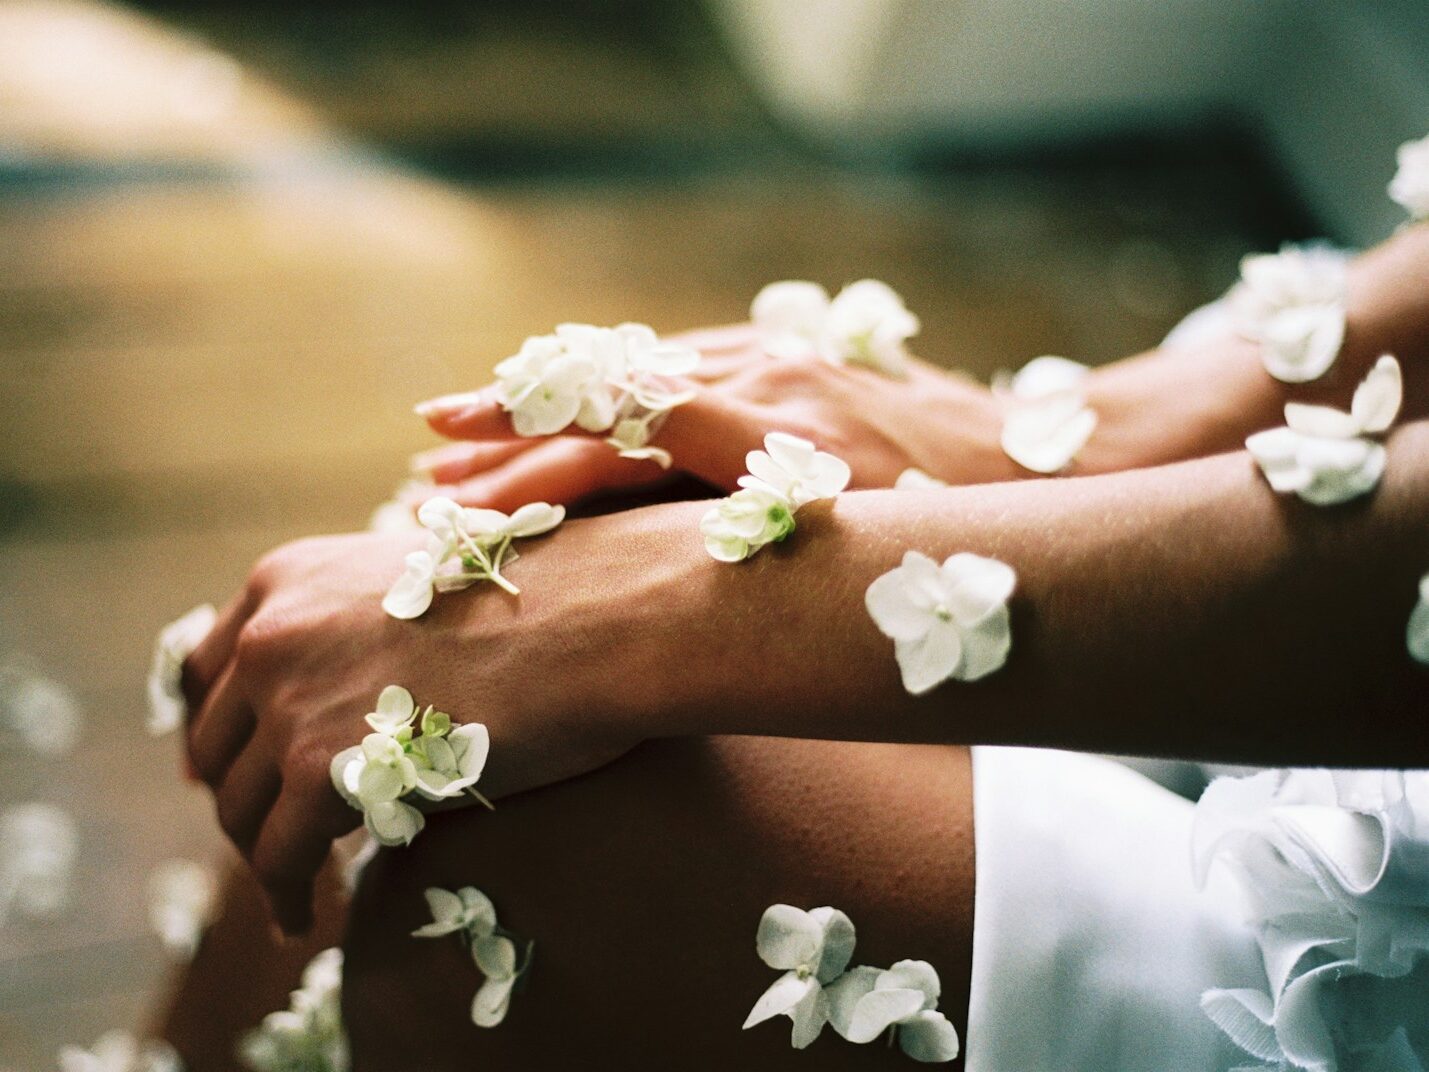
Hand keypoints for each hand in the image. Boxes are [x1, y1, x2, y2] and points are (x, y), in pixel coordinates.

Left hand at [180, 512, 694, 932]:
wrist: (592, 620)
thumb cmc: (540, 606)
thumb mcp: (415, 589)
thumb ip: (357, 631)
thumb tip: (345, 701)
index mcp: (288, 577)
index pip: (212, 668)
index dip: (221, 730)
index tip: (238, 771)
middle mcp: (272, 630)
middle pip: (214, 743)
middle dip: (241, 797)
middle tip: (278, 836)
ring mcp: (288, 698)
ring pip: (239, 808)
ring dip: (262, 855)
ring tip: (295, 886)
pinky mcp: (317, 766)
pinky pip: (278, 857)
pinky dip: (287, 895)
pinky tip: (307, 916)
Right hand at [409, 325, 1014, 510]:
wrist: (1047, 455)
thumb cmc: (966, 533)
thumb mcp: (877, 561)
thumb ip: (779, 562)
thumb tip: (662, 597)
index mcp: (781, 436)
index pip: (626, 435)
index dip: (532, 457)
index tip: (449, 483)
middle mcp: (765, 382)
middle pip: (609, 404)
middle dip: (509, 438)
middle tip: (421, 473)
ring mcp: (774, 358)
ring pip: (630, 374)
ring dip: (541, 405)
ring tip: (455, 431)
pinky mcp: (783, 351)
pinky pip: (676, 361)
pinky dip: (605, 384)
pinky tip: (554, 400)